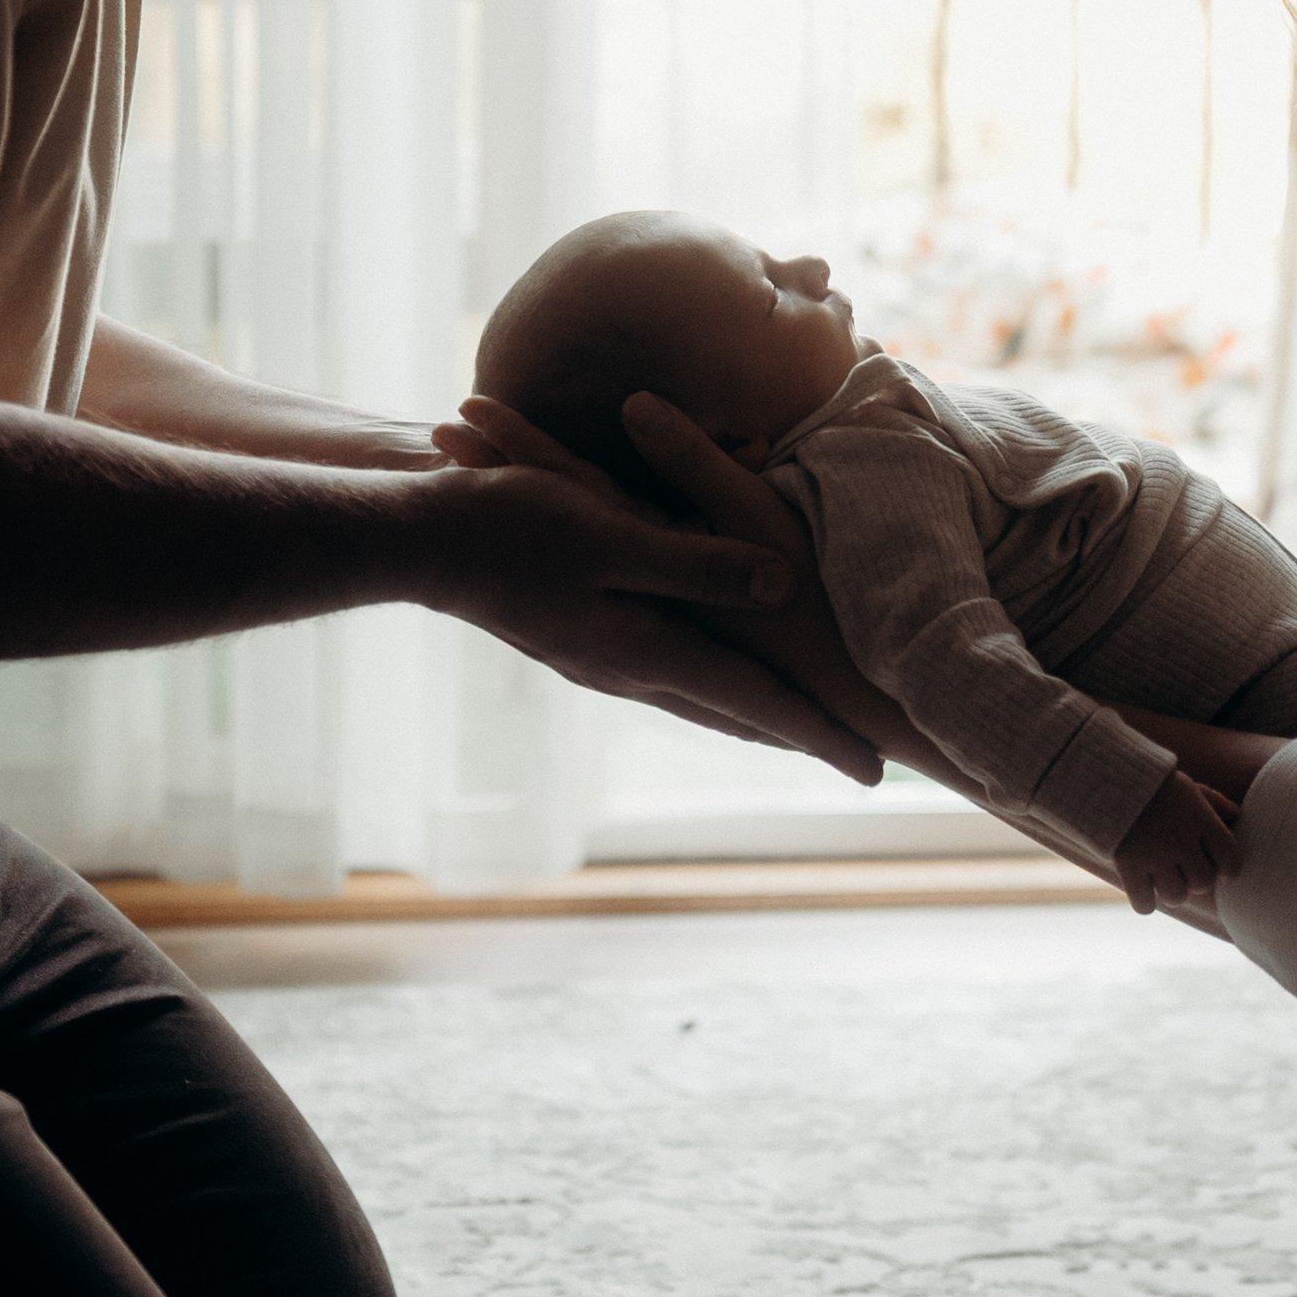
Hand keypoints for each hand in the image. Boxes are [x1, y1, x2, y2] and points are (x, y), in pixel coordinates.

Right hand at [424, 400, 882, 783]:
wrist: (419, 541)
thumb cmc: (513, 527)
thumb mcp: (614, 536)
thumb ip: (698, 563)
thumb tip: (779, 588)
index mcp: (647, 649)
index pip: (756, 700)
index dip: (819, 732)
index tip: (876, 770)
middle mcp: (629, 668)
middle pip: (733, 710)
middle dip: (796, 735)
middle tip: (853, 758)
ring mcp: (599, 659)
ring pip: (698, 698)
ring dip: (752, 715)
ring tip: (796, 731)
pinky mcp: (578, 638)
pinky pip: (664, 675)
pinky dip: (706, 688)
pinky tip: (701, 681)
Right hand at [1113, 772, 1239, 914]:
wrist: (1107, 774)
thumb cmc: (1152, 782)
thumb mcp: (1187, 785)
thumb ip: (1214, 801)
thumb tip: (1237, 816)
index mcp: (1200, 819)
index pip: (1230, 860)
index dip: (1227, 869)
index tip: (1218, 867)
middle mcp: (1181, 840)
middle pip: (1202, 883)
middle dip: (1196, 881)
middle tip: (1184, 871)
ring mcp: (1154, 855)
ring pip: (1176, 896)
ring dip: (1172, 892)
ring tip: (1163, 879)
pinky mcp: (1127, 865)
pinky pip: (1144, 905)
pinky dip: (1145, 903)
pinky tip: (1142, 889)